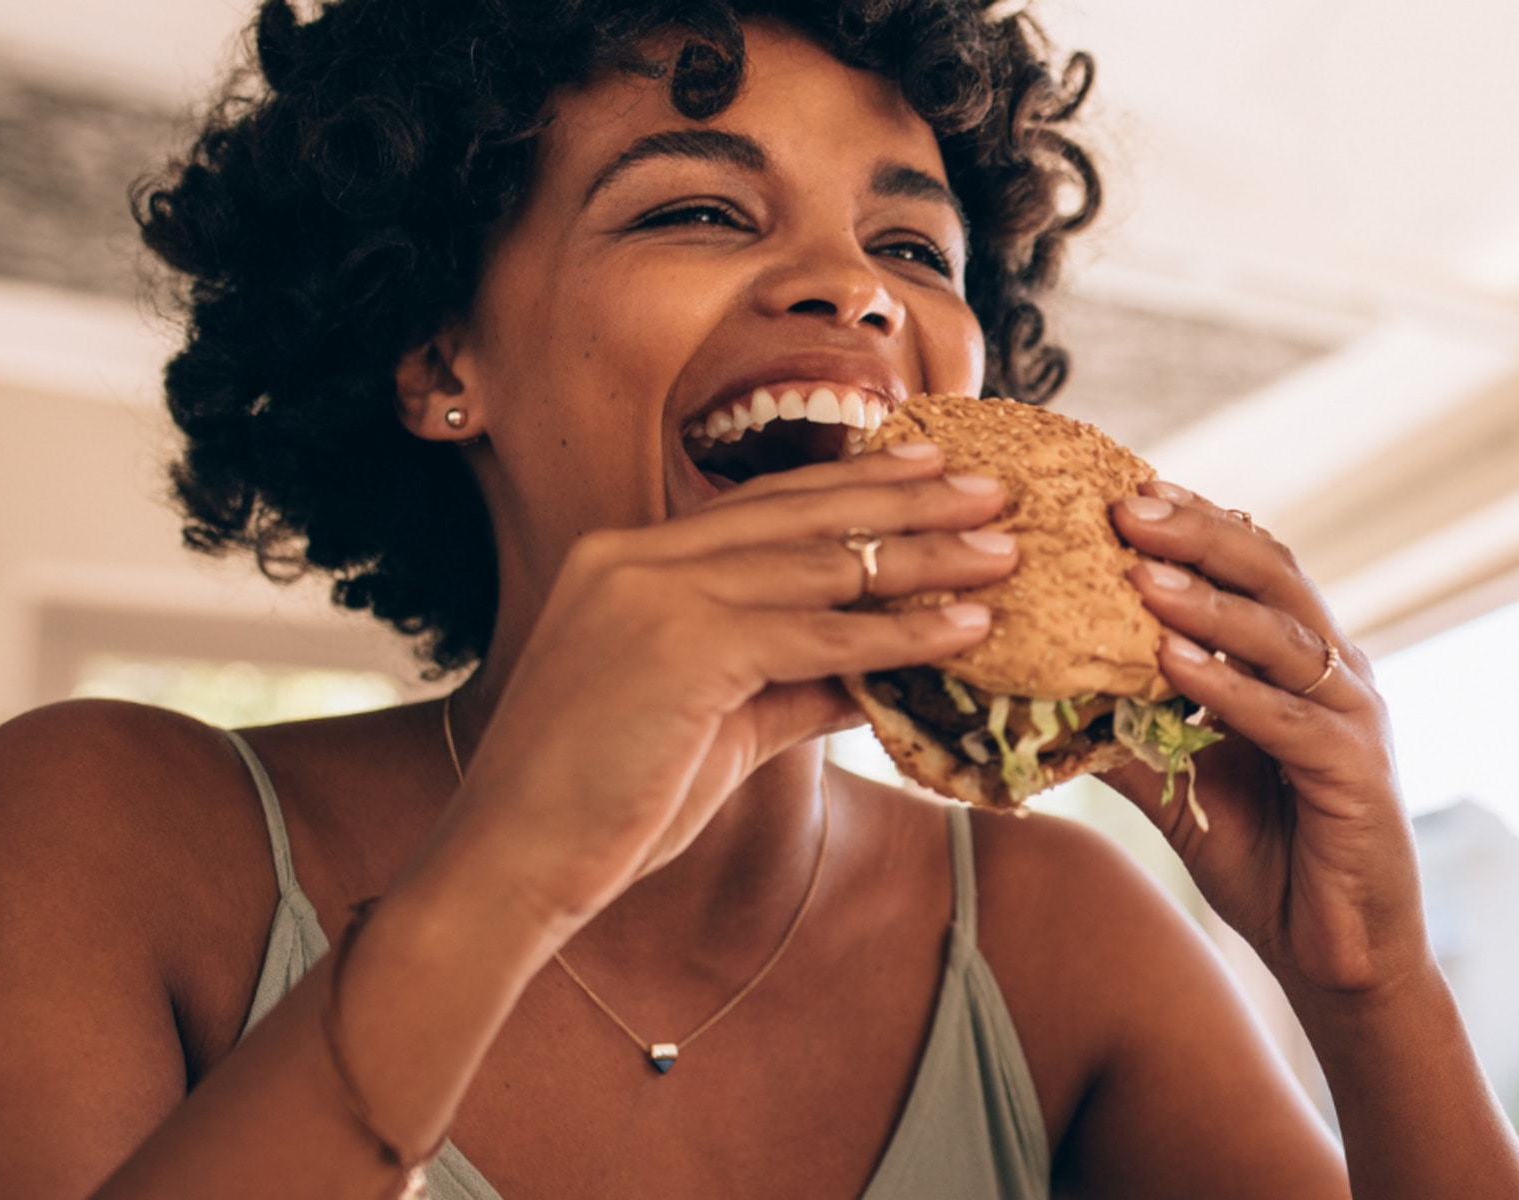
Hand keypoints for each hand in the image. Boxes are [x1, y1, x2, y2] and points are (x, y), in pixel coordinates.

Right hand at [423, 448, 1017, 925]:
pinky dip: (900, 632)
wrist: (513, 864)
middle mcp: (636, 557)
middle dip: (908, 498)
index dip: (853, 485)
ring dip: (926, 558)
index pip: (762, 506)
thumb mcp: (717, 723)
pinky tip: (964, 629)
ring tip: (1005, 553)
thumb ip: (794, 682)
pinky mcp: (681, 647)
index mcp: (628, 559)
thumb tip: (882, 672)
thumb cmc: (607, 804)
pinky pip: (819, 634)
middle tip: (993, 488)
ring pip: (822, 565)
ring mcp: (653, 594)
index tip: (929, 469)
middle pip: (801, 514)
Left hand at [1104, 482, 1430, 995]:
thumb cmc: (1268, 860)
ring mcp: (1354, 718)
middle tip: (1125, 503)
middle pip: (1273, 574)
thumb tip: (1042, 693)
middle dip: (1198, 534)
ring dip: (1208, 599)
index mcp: (1301, 661)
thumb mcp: (1182, 785)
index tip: (1120, 490)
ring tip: (1141, 570)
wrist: (1338, 954)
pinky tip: (1173, 662)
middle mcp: (1336, 673)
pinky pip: (1287, 717)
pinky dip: (1228, 686)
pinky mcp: (1355, 772)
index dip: (1193, 523)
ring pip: (1282, 635)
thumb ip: (1131, 732)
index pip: (1252, 566)